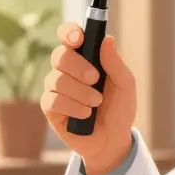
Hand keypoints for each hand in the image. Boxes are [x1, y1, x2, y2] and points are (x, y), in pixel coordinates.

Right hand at [41, 22, 135, 174]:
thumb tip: (107, 39)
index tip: (78, 39)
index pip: (69, 36)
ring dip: (81, 92)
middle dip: (78, 67)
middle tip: (95, 79)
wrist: (112, 140)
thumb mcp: (125, 85)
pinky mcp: (49, 107)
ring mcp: (55, 88)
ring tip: (96, 103)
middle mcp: (66, 69)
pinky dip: (73, 107)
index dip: (69, 33)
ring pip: (57, 80)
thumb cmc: (118, 109)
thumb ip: (115, 63)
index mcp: (84, 58)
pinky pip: (53, 100)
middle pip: (59, 56)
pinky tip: (85, 115)